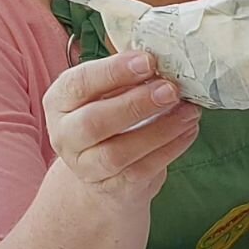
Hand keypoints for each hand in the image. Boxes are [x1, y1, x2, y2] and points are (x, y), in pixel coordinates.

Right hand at [44, 52, 199, 204]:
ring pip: (118, 152)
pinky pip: (142, 170)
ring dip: (159, 130)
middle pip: (94, 122)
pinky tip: (188, 130)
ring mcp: (85, 166)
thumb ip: (127, 76)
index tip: (148, 61)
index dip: (114, 71)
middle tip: (171, 90)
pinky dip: (170, 149)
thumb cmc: (108, 116)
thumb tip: (164, 61)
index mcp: (60, 101)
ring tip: (188, 111)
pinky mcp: (112, 187)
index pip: (80, 83)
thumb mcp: (107, 91)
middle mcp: (65, 135)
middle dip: (136, 104)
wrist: (101, 171)